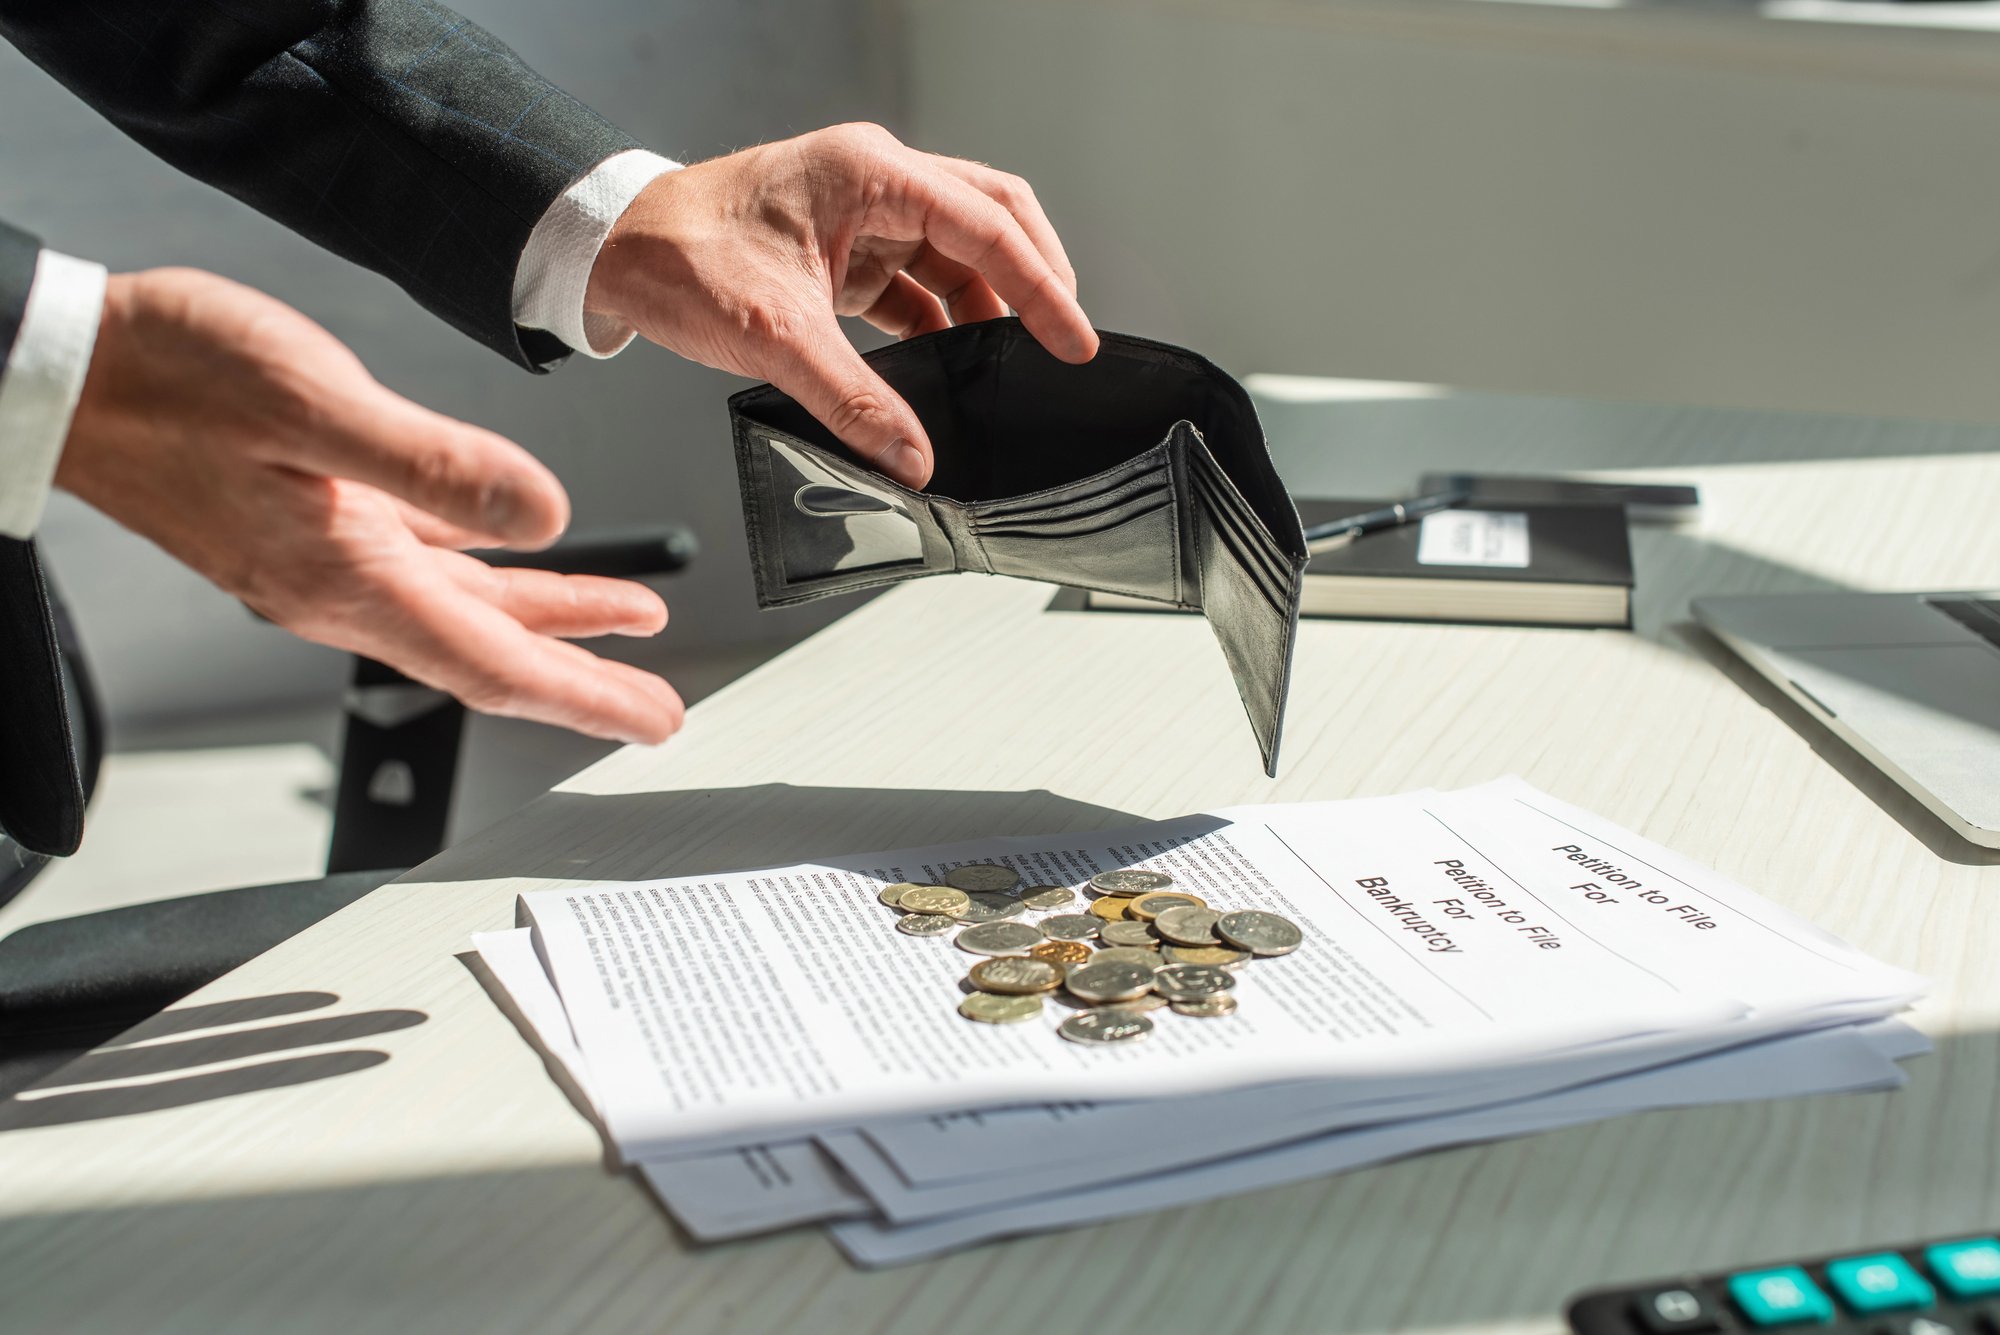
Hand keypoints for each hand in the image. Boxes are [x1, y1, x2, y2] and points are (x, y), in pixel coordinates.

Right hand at [57, 268, 683, 743]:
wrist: (63, 371)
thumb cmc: (165, 378)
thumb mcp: (311, 403)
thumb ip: (437, 465)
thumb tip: (544, 511)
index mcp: (348, 576)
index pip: (496, 662)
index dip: (585, 695)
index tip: (652, 719)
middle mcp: (341, 587)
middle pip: (493, 654)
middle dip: (584, 681)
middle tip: (657, 706)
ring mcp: (327, 559)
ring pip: (469, 609)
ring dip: (553, 619)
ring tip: (631, 617)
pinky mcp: (314, 523)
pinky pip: (430, 565)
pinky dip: (493, 569)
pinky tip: (525, 552)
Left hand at [585, 122, 1098, 487]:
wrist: (614, 250)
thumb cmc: (678, 256)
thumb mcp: (775, 335)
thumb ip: (854, 401)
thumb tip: (913, 458)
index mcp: (868, 173)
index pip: (987, 225)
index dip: (1041, 285)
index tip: (1072, 339)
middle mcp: (875, 181)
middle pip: (991, 220)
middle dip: (1032, 279)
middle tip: (1060, 343)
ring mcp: (862, 213)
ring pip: (958, 253)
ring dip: (987, 307)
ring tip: (1006, 366)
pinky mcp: (846, 250)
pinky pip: (918, 283)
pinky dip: (942, 323)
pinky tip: (951, 366)